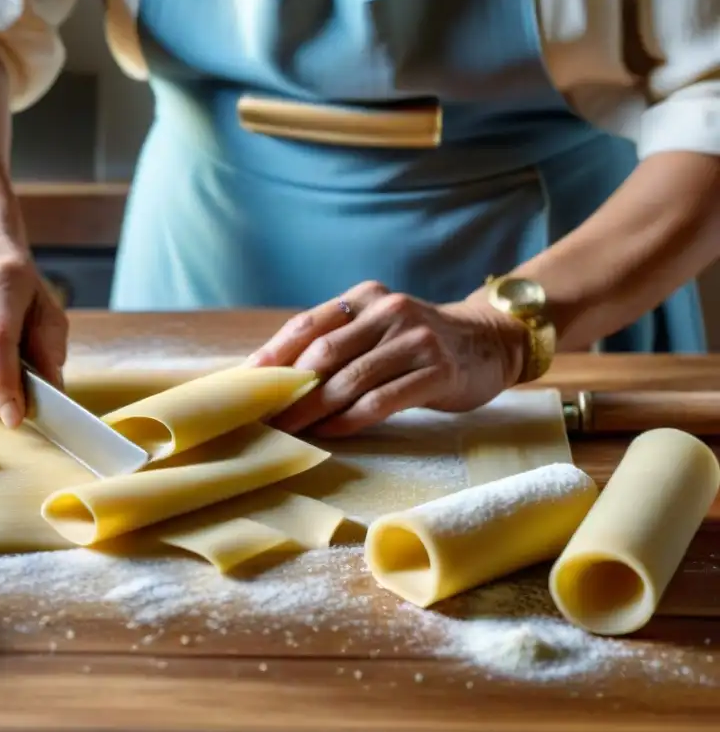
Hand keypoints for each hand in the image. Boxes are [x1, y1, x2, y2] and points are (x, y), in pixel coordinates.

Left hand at [245, 280, 526, 436]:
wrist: (488, 342)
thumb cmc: (415, 343)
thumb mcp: (376, 328)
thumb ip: (335, 342)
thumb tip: (271, 376)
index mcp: (366, 298)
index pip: (308, 324)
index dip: (272, 354)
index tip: (244, 383)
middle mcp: (389, 311)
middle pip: (324, 354)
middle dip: (288, 390)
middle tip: (262, 418)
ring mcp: (416, 340)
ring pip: (349, 380)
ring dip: (312, 410)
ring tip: (288, 431)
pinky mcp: (438, 371)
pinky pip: (381, 400)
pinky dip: (348, 420)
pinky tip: (328, 433)